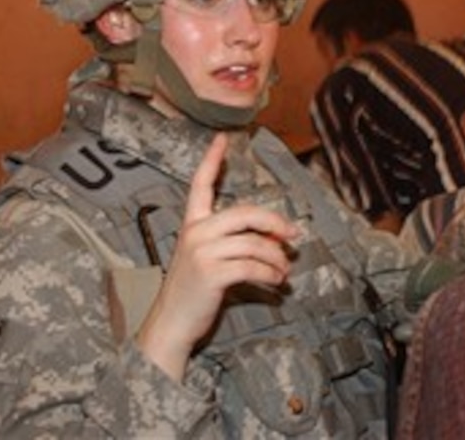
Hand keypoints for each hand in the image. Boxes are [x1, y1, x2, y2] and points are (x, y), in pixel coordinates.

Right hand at [136, 133, 300, 380]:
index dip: (212, 160)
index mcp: (192, 225)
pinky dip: (271, 275)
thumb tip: (276, 236)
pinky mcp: (212, 274)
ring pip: (256, 244)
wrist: (171, 324)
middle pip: (245, 213)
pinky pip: (254, 267)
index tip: (222, 139)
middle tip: (293, 235)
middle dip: (275, 222)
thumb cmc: (193, 291)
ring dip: (277, 258)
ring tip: (283, 270)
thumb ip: (237, 242)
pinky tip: (276, 281)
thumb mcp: (208, 258)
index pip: (200, 185)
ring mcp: (202, 253)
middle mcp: (195, 233)